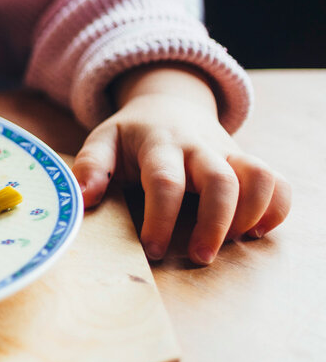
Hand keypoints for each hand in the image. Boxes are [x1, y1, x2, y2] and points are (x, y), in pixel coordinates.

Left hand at [72, 64, 290, 264]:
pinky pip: (278, 182)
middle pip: (221, 181)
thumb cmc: (131, 135)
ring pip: (258, 178)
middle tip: (199, 257)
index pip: (165, 181)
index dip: (161, 218)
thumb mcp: (103, 141)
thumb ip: (91, 166)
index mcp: (159, 144)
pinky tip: (253, 231)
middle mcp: (198, 147)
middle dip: (214, 224)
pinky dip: (275, 209)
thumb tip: (83, 197)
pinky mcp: (247, 162)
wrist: (168, 105)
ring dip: (250, 215)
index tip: (153, 249)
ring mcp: (228, 153)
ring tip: (229, 243)